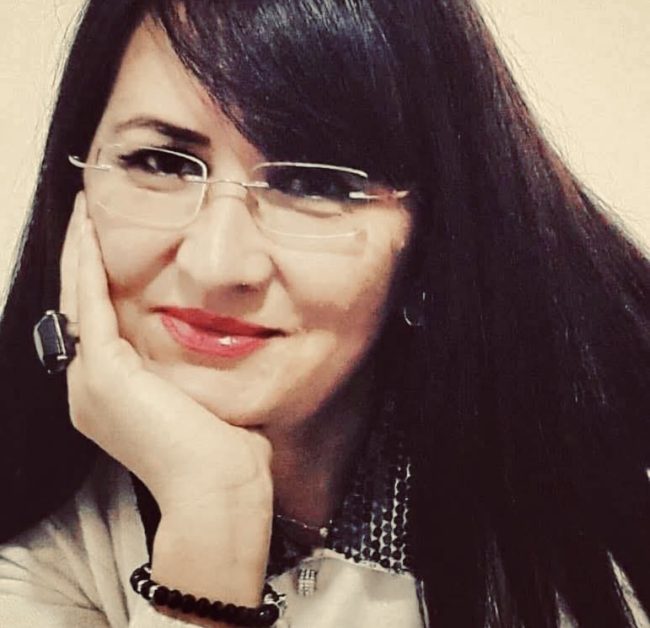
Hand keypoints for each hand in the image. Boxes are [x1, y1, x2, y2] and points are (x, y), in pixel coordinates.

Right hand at [60, 193, 272, 604]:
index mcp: (112, 394)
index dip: (96, 282)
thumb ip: (187, 368)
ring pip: (79, 299)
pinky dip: (87, 263)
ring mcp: (91, 380)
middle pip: (81, 306)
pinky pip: (90, 301)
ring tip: (83, 212)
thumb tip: (213, 337)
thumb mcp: (198, 398)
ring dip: (80, 252)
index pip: (99, 324)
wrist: (218, 487)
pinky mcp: (105, 372)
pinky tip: (89, 229)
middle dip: (83, 259)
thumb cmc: (221, 450)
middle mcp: (90, 386)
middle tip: (85, 216)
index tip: (104, 244)